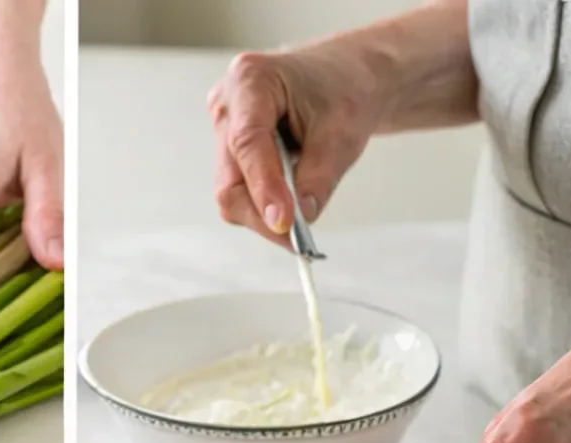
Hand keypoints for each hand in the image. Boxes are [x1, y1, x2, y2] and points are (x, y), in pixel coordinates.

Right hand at [207, 43, 383, 245]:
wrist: (347, 77)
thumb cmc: (346, 89)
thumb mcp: (344, 132)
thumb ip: (319, 177)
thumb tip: (300, 219)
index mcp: (251, 80)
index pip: (247, 143)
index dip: (263, 187)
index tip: (284, 223)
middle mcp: (227, 105)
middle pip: (230, 178)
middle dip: (262, 212)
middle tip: (296, 238)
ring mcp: (224, 129)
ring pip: (231, 191)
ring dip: (264, 212)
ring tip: (299, 217)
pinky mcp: (229, 151)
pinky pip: (239, 191)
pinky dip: (265, 205)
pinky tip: (288, 204)